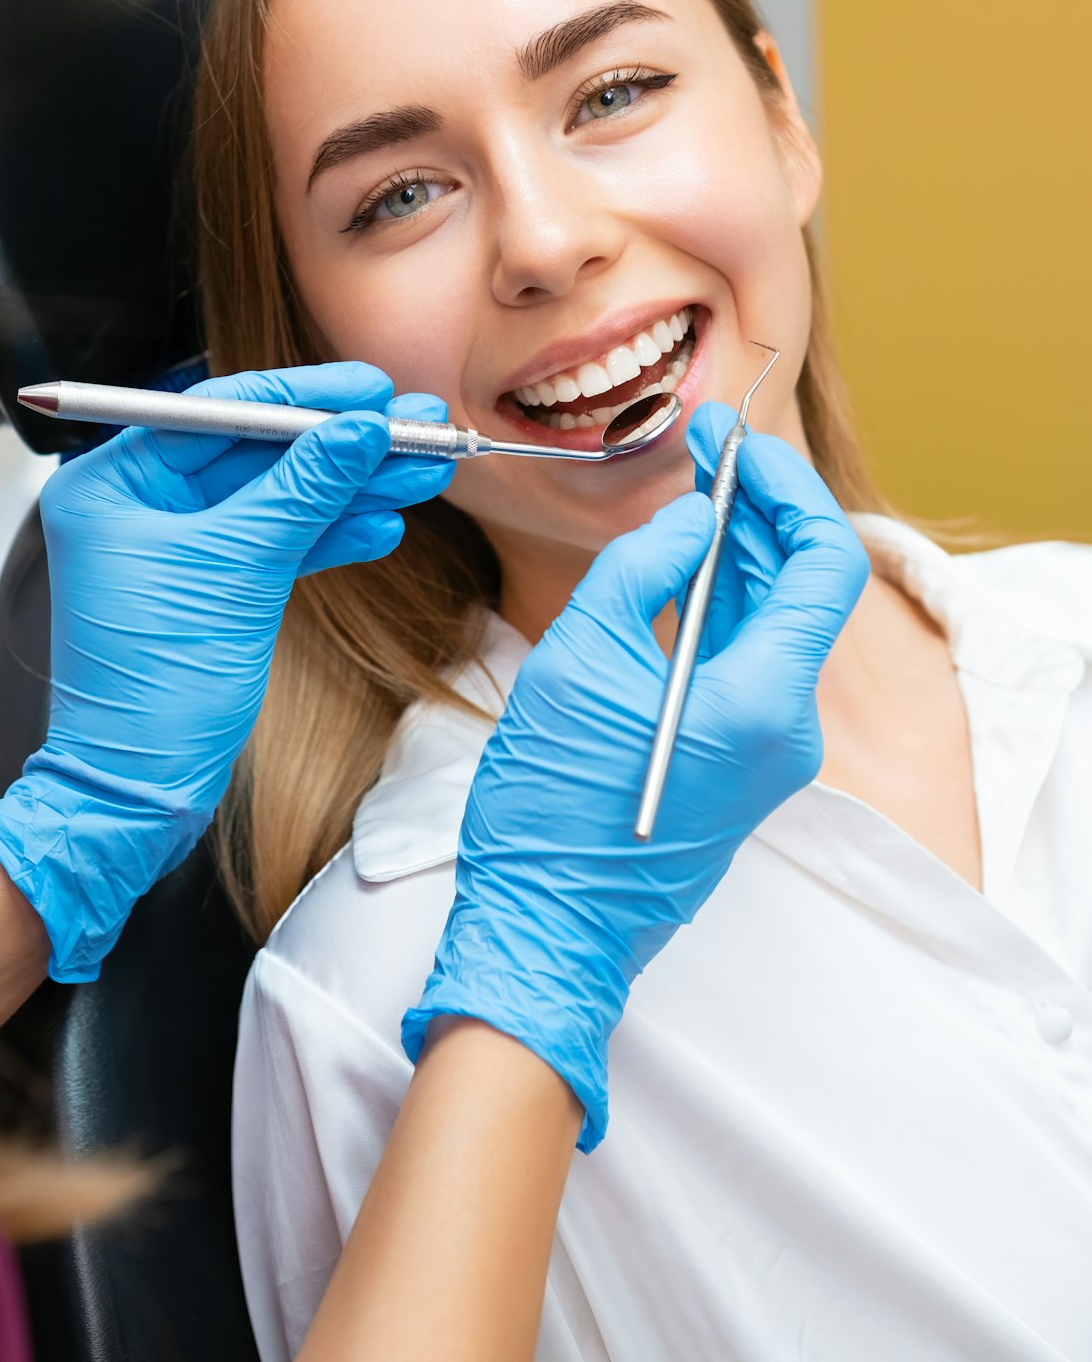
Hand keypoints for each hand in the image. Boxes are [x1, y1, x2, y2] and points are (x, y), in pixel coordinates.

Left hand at [0, 362, 452, 979]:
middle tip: (416, 425)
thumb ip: (302, 491)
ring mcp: (175, 546)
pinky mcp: (210, 586)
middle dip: (341, 444)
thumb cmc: (152, 692)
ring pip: (278, 498)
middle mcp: (138, 505)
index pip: (220, 412)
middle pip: (257, 451)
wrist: (137, 795)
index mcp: (113, 483)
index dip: (304, 397)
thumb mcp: (238, 571)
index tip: (370, 388)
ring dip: (350, 488)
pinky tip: (382, 522)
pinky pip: (277, 543)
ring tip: (423, 472)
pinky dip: (328, 534)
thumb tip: (358, 429)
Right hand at [402, 435, 867, 1150]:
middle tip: (705, 445)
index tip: (736, 446)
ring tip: (695, 483)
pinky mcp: (737, 759)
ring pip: (777, 620)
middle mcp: (785, 726)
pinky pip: (748, 658)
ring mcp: (765, 748)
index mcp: (762, 701)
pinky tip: (686, 556)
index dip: (788, 490)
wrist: (546, 925)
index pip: (824, 563)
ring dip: (742, 547)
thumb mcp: (581, 658)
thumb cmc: (553, 804)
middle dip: (760, 506)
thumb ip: (643, 568)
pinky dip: (725, 598)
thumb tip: (694, 517)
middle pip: (805, 587)